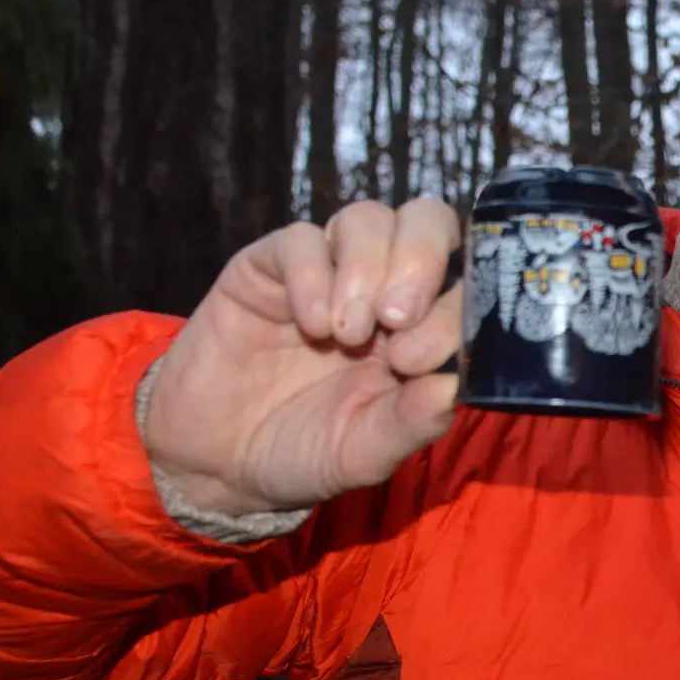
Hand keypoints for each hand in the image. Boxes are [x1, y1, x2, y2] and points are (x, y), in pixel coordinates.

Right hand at [142, 198, 464, 517]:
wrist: (216, 458)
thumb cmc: (305, 451)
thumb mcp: (366, 452)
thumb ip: (413, 422)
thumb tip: (456, 386)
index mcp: (422, 329)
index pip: (463, 282)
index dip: (454, 309)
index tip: (420, 358)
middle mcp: (384, 289)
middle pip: (427, 223)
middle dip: (421, 262)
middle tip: (396, 319)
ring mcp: (328, 273)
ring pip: (367, 220)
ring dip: (367, 267)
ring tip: (347, 332)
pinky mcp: (268, 268)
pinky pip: (300, 240)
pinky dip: (312, 275)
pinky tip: (311, 324)